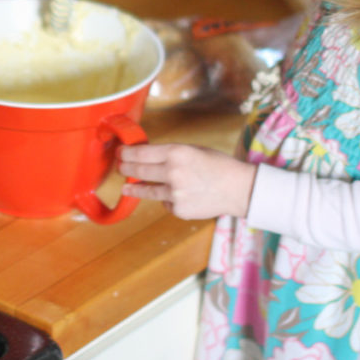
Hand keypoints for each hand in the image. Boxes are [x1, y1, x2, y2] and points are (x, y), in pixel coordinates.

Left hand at [118, 143, 256, 218]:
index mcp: (177, 153)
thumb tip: (144, 157)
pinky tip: (179, 195)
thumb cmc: (217, 165)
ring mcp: (175, 194)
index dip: (126, 154)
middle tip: (120, 168)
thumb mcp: (193, 150)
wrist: (239, 189)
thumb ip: (169, 154)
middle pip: (138, 171)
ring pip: (146, 191)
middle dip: (125, 169)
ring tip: (127, 187)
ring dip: (134, 188)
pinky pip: (165, 203)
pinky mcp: (179, 209)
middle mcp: (173, 173)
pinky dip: (167, 199)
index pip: (140, 153)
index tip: (120, 154)